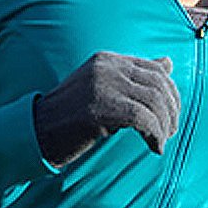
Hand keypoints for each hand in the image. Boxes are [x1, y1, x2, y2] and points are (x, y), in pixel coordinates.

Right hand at [33, 51, 179, 167]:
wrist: (36, 131)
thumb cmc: (71, 115)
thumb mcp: (105, 88)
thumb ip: (135, 76)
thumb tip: (168, 63)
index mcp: (108, 59)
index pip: (155, 69)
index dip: (171, 94)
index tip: (171, 117)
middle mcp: (107, 67)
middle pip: (158, 85)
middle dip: (171, 111)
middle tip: (170, 132)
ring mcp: (102, 85)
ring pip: (153, 101)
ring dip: (164, 125)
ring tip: (162, 141)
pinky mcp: (99, 108)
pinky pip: (141, 119)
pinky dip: (154, 135)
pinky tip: (153, 148)